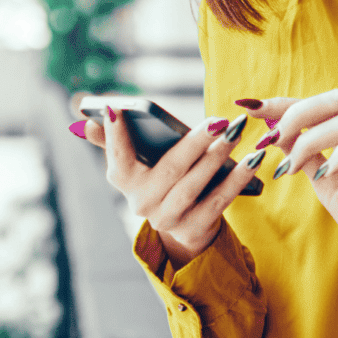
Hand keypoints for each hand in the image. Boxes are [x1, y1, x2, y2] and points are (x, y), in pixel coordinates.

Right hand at [75, 104, 265, 266]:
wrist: (182, 226)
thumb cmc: (159, 179)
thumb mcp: (136, 163)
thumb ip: (113, 141)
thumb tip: (86, 121)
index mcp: (123, 180)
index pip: (117, 155)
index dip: (114, 135)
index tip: (117, 109)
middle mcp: (141, 203)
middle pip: (169, 169)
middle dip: (195, 142)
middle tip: (217, 120)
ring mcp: (168, 219)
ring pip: (195, 184)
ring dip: (217, 157)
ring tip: (235, 133)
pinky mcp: (194, 228)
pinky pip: (219, 200)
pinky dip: (236, 179)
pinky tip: (251, 160)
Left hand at [249, 89, 337, 286]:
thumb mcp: (326, 184)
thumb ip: (305, 158)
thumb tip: (274, 134)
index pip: (316, 105)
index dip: (280, 102)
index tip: (246, 105)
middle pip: (334, 99)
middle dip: (294, 113)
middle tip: (269, 140)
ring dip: (307, 140)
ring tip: (290, 168)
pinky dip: (334, 158)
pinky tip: (321, 176)